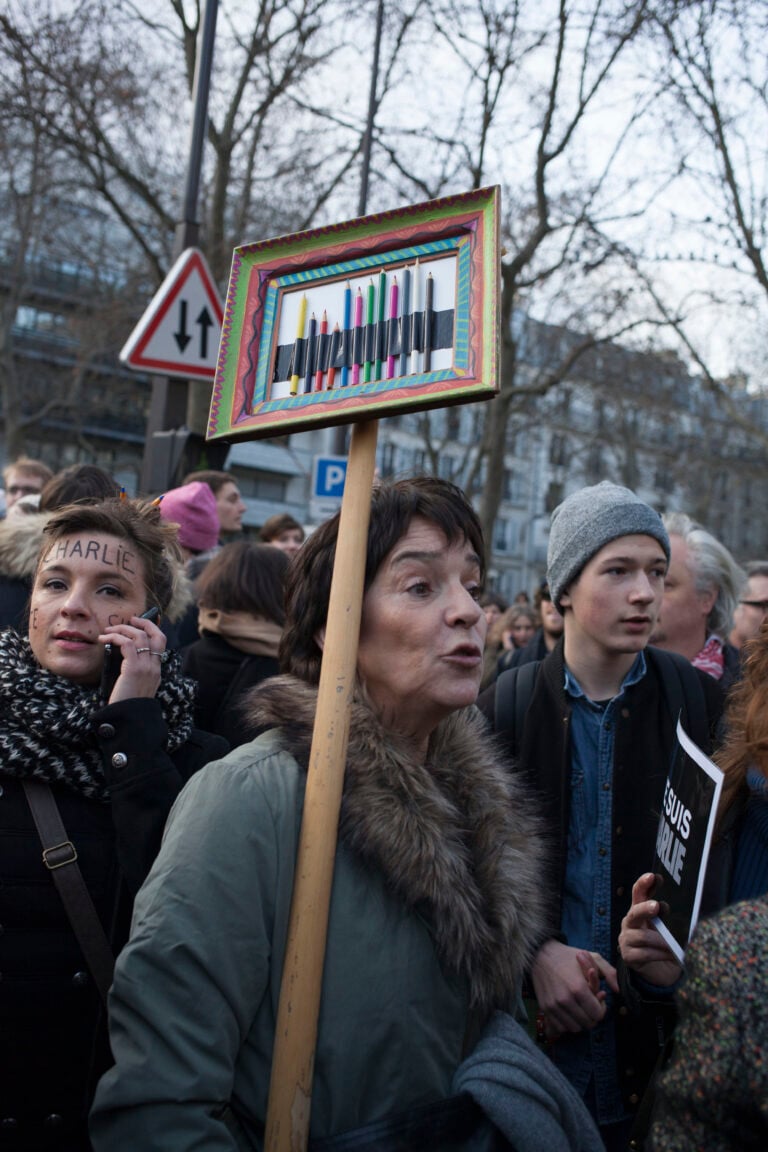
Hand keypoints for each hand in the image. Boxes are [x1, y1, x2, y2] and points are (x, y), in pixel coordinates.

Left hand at [99, 614, 166, 703]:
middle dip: (143, 622)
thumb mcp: (136, 688)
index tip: (139, 623)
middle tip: (129, 619)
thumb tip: (122, 660)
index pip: (161, 641)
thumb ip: (135, 674)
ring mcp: (146, 667)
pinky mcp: (133, 669)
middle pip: (155, 634)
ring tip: (108, 630)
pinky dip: (115, 637)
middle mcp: (154, 666)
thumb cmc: (127, 706)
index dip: (152, 628)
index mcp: (156, 671)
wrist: (128, 720)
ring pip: (139, 636)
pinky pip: (126, 644)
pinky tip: (104, 639)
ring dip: (123, 628)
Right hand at [532, 939, 618, 1035]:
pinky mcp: (545, 1009)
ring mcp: (553, 1006)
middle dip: (592, 1014)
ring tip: (579, 1006)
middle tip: (589, 1002)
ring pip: (575, 1028)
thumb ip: (610, 973)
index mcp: (578, 988)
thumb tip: (618, 990)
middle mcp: (565, 1000)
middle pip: (588, 1024)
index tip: (598, 998)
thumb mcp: (593, 957)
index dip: (602, 1008)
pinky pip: (561, 1028)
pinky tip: (568, 1010)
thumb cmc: (569, 957)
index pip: (598, 1015)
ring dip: (580, 1020)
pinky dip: (567, 1023)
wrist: (541, 955)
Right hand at [618, 873, 680, 987]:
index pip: (638, 893)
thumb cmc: (662, 944)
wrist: (655, 971)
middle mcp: (629, 922)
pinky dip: (661, 955)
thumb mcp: (667, 929)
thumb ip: (672, 919)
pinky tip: (671, 956)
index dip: (643, 884)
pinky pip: (646, 954)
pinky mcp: (628, 956)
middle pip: (634, 912)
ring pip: (644, 937)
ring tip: (674, 945)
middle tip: (656, 906)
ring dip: (662, 941)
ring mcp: (626, 939)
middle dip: (645, 909)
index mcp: (638, 911)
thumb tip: (692, 912)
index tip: (652, 876)